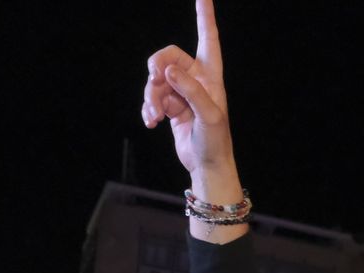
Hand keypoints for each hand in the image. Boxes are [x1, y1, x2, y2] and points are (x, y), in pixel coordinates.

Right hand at [142, 0, 236, 190]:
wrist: (207, 164)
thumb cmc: (215, 141)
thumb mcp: (209, 115)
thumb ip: (190, 90)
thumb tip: (168, 71)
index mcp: (211, 76)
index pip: (208, 38)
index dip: (204, 16)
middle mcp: (196, 79)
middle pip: (168, 56)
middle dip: (156, 69)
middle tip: (153, 83)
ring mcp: (181, 92)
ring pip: (155, 80)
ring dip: (151, 96)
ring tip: (155, 116)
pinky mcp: (170, 105)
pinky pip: (152, 97)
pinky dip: (148, 108)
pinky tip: (151, 122)